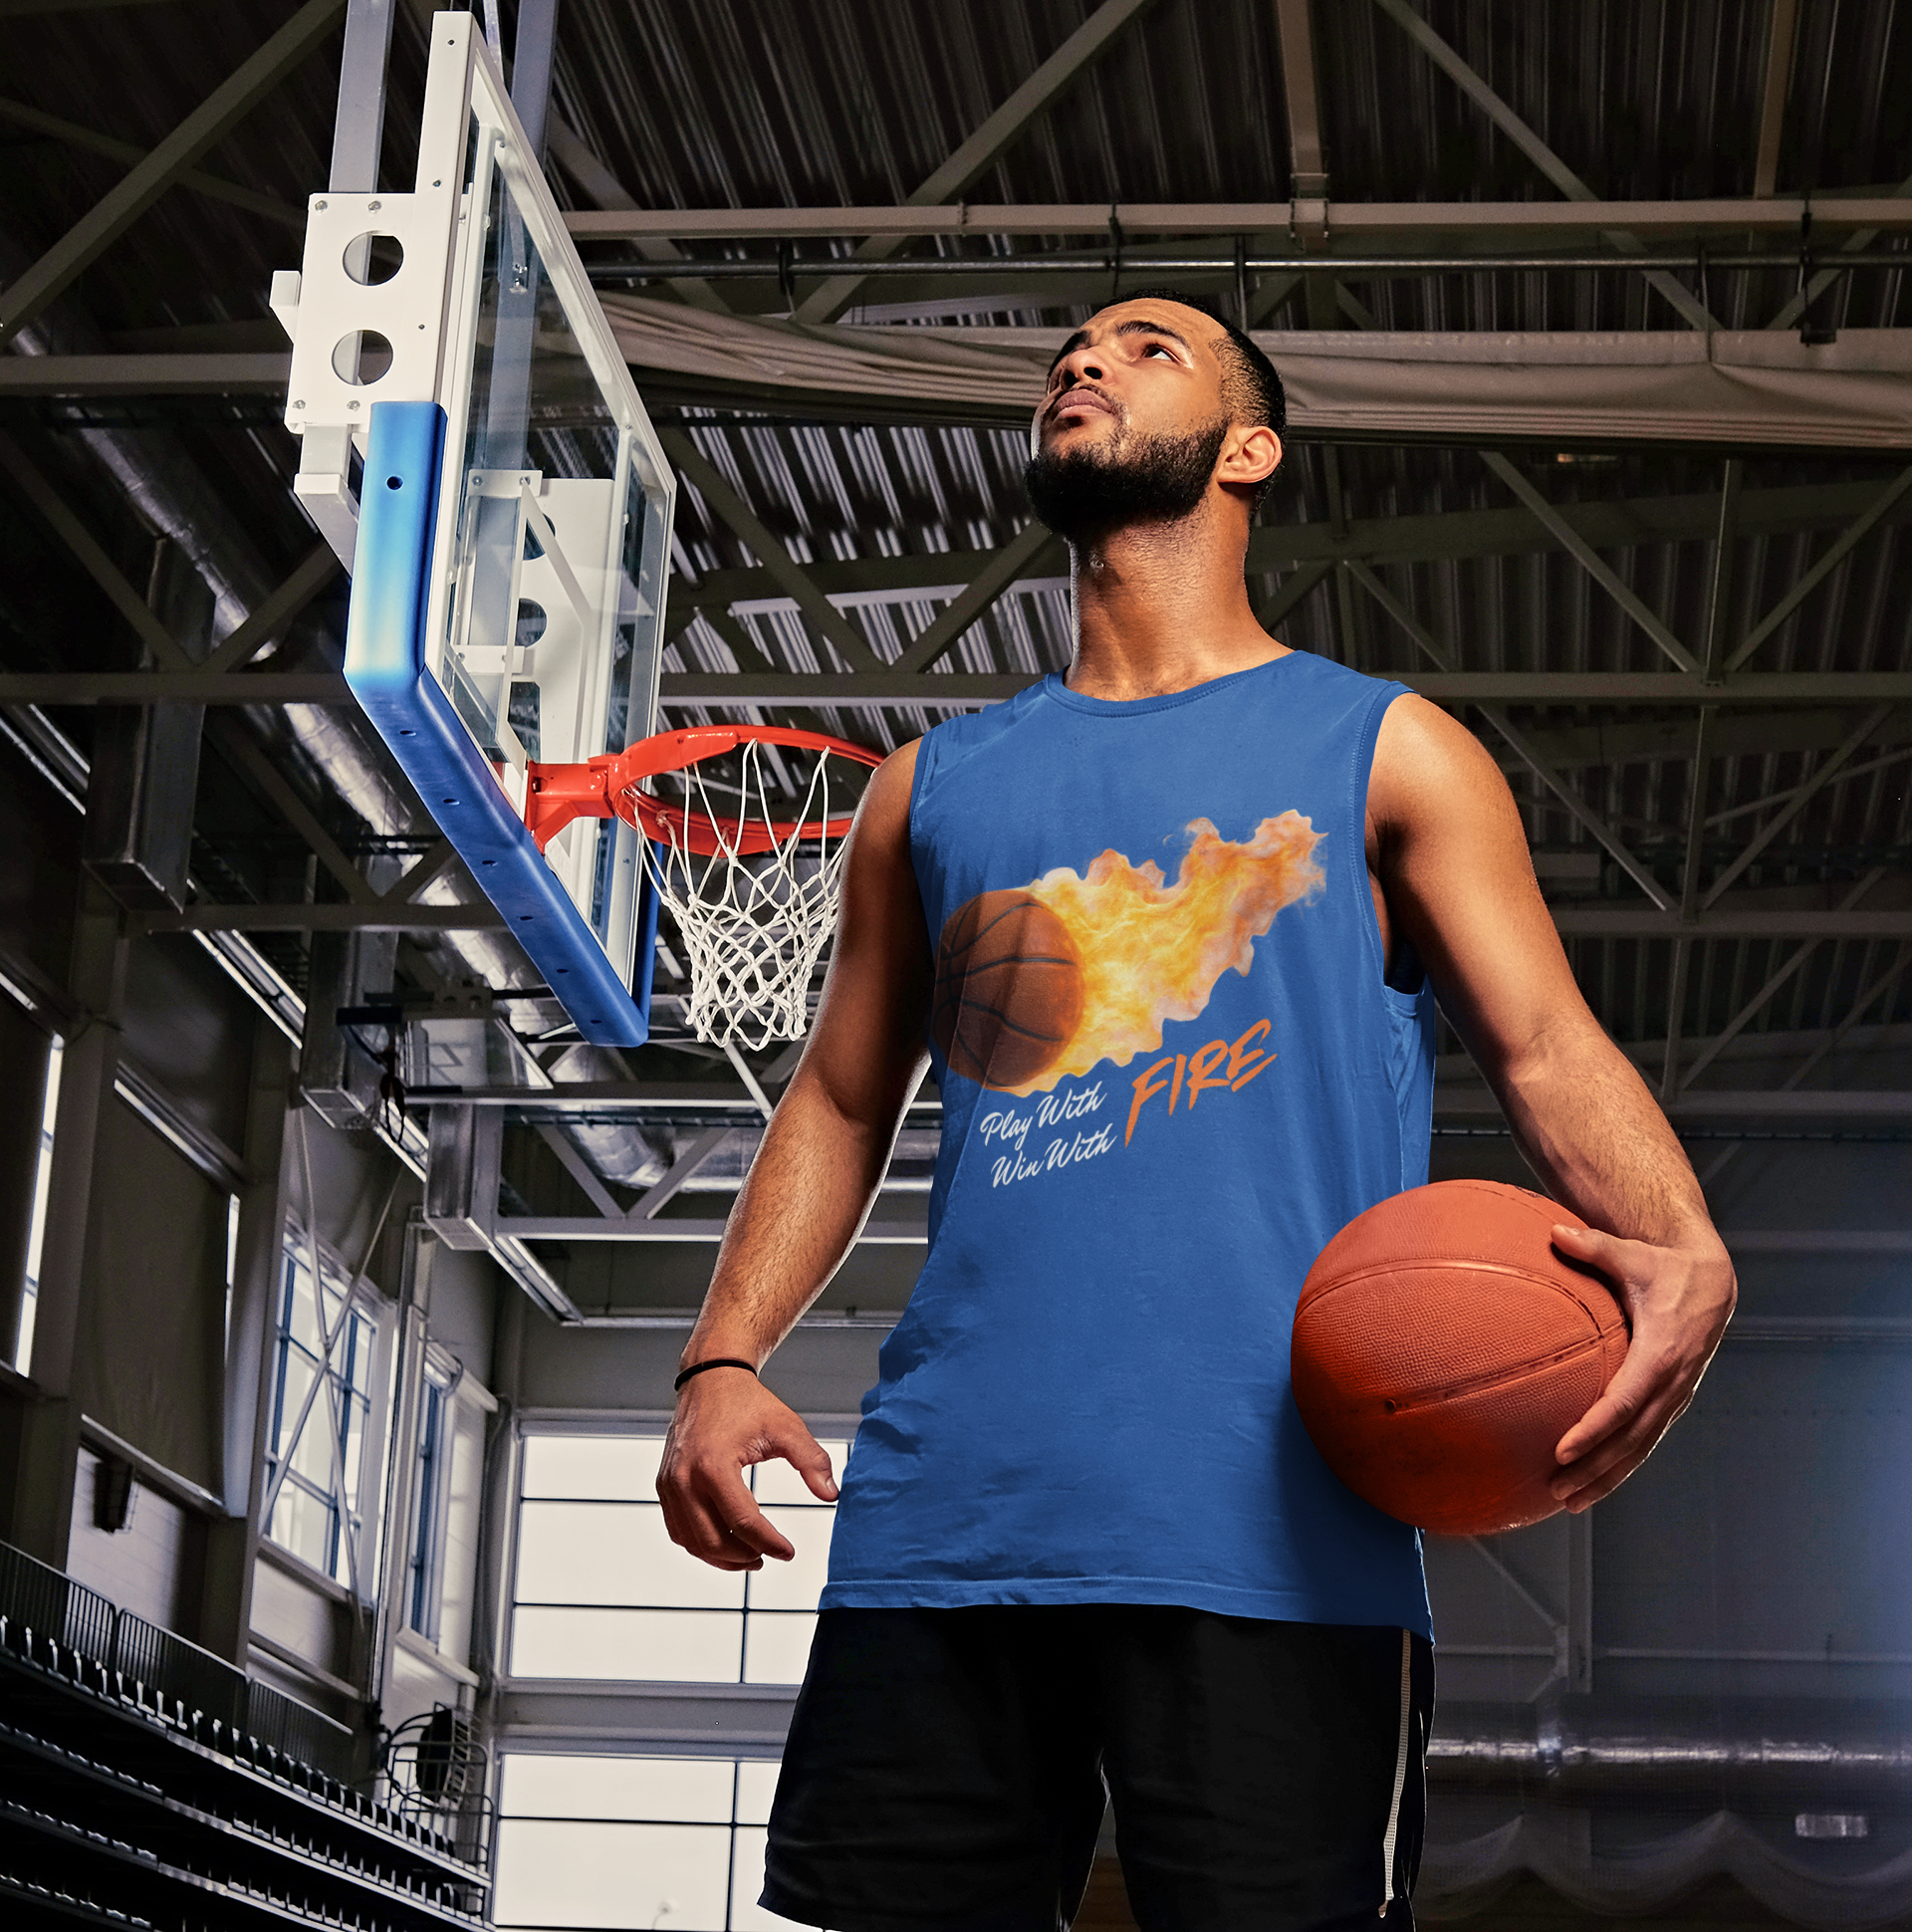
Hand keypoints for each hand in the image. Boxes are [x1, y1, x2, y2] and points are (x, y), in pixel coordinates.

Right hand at [657, 1369, 838, 1570]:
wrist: (710, 1379)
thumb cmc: (748, 1402)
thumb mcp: (787, 1428)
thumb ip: (812, 1461)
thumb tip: (831, 1495)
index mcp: (714, 1465)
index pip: (743, 1522)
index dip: (769, 1543)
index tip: (788, 1552)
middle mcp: (684, 1478)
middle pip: (712, 1540)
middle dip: (743, 1557)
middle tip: (767, 1557)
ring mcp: (669, 1484)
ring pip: (691, 1542)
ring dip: (720, 1557)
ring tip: (749, 1556)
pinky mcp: (664, 1485)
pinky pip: (677, 1529)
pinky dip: (699, 1543)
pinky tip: (725, 1541)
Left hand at [1548, 1222, 1735, 1511]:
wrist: (1712, 1282)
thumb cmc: (1663, 1266)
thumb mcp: (1632, 1254)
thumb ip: (1594, 1246)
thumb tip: (1553, 1231)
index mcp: (1662, 1352)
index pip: (1623, 1400)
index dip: (1593, 1428)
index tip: (1562, 1448)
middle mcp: (1672, 1383)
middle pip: (1630, 1438)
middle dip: (1594, 1468)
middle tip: (1556, 1488)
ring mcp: (1674, 1397)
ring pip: (1639, 1448)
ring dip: (1605, 1477)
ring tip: (1567, 1501)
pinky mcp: (1671, 1402)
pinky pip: (1644, 1440)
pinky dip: (1619, 1466)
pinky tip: (1590, 1483)